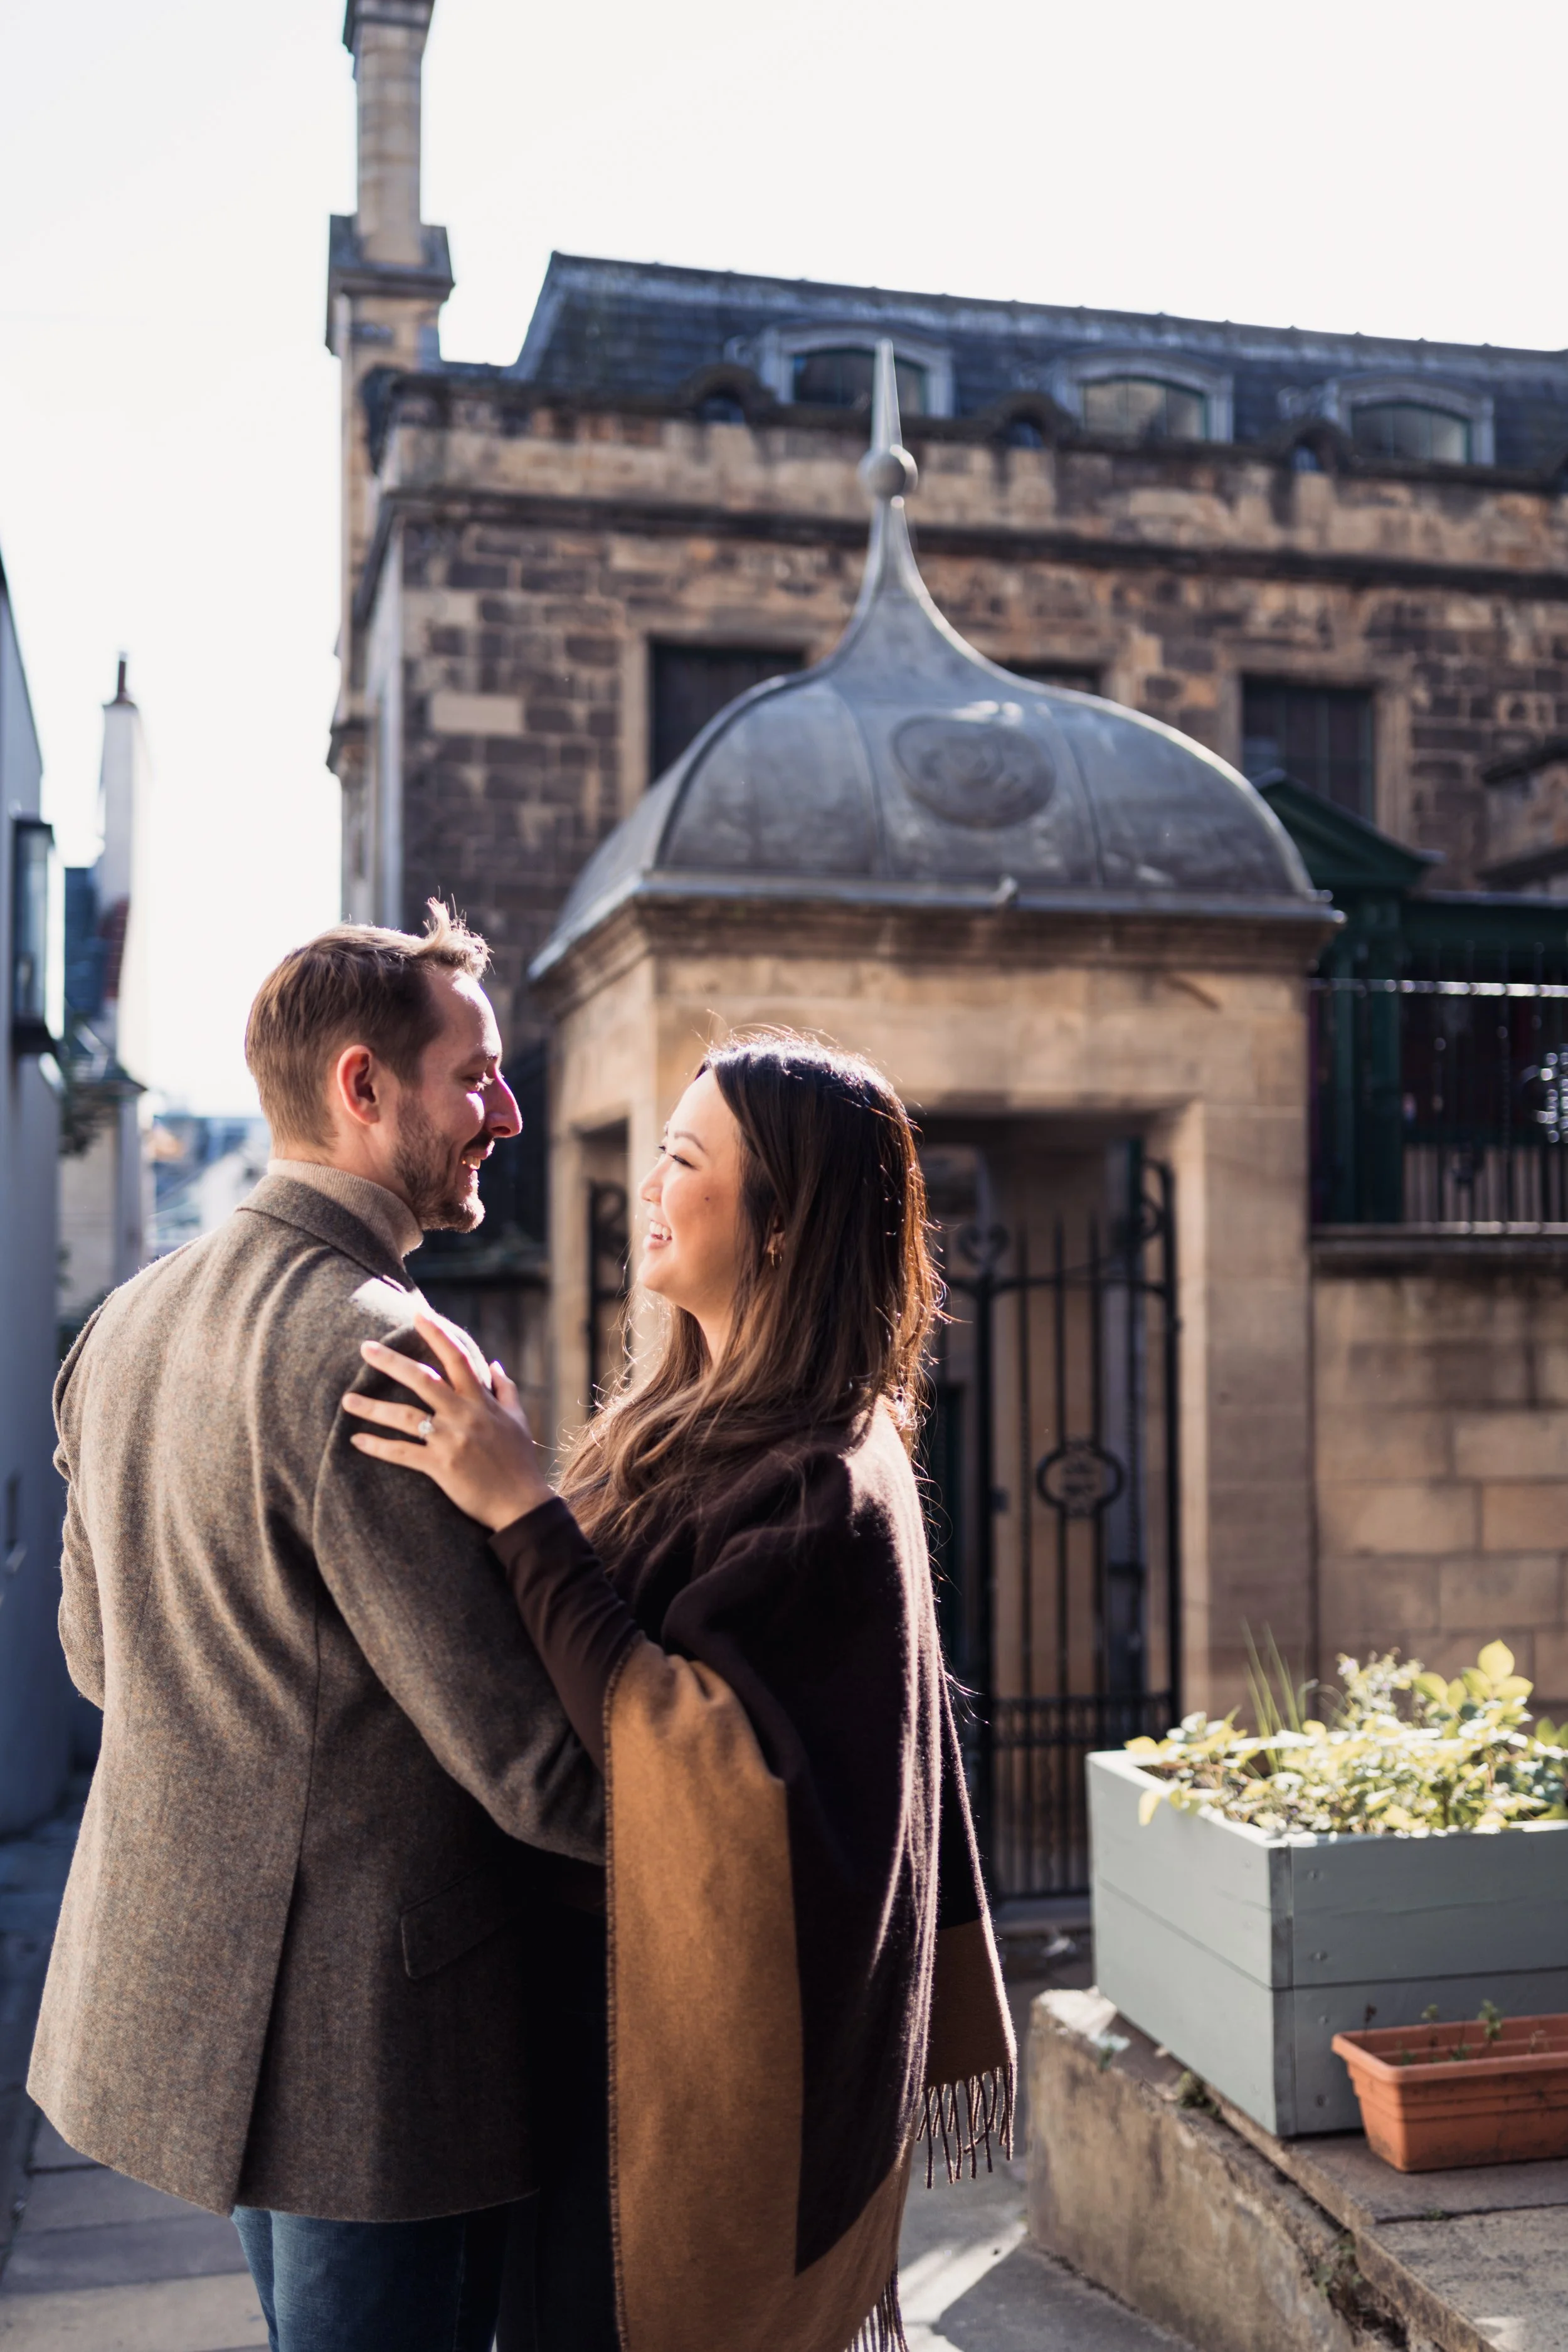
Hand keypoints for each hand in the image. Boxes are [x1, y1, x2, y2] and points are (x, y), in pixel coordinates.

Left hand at [343, 1310, 554, 1531]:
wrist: (522, 1504)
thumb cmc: (521, 1461)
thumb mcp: (518, 1419)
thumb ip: (505, 1389)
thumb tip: (494, 1363)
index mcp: (482, 1401)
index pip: (458, 1358)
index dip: (439, 1333)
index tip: (419, 1313)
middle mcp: (464, 1415)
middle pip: (423, 1379)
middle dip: (392, 1361)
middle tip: (364, 1347)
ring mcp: (451, 1440)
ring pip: (405, 1416)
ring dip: (373, 1407)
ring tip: (346, 1400)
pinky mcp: (440, 1466)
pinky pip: (402, 1453)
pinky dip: (378, 1446)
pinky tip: (356, 1440)